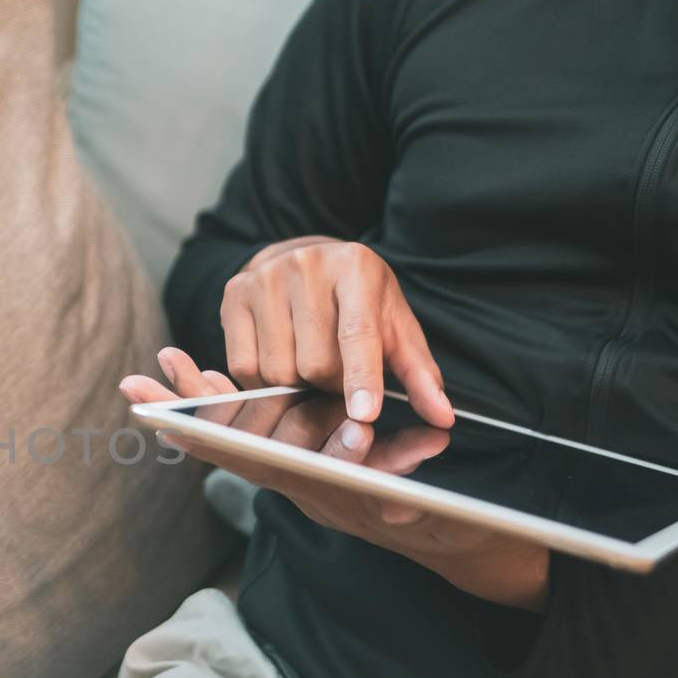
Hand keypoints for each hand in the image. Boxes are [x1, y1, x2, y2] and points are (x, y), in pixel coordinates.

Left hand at [125, 349, 547, 611]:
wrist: (435, 527)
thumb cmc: (437, 520)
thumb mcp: (432, 514)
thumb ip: (414, 508)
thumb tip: (397, 512)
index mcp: (319, 490)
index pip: (261, 465)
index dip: (220, 444)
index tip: (174, 420)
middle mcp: (295, 480)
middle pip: (230, 446)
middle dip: (184, 416)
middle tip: (133, 390)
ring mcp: (290, 467)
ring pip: (232, 433)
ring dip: (192, 402)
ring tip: (147, 374)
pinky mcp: (293, 451)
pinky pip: (247, 426)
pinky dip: (220, 399)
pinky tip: (193, 376)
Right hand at [221, 237, 453, 427]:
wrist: (304, 260)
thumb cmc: (355, 301)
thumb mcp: (394, 328)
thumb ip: (419, 373)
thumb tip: (443, 418)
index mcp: (356, 267)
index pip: (358, 333)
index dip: (361, 378)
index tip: (365, 414)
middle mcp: (306, 264)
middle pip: (314, 363)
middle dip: (329, 385)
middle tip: (336, 374)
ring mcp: (264, 277)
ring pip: (277, 369)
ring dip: (295, 384)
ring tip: (306, 363)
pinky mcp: (233, 294)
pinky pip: (244, 366)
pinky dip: (263, 378)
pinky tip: (279, 358)